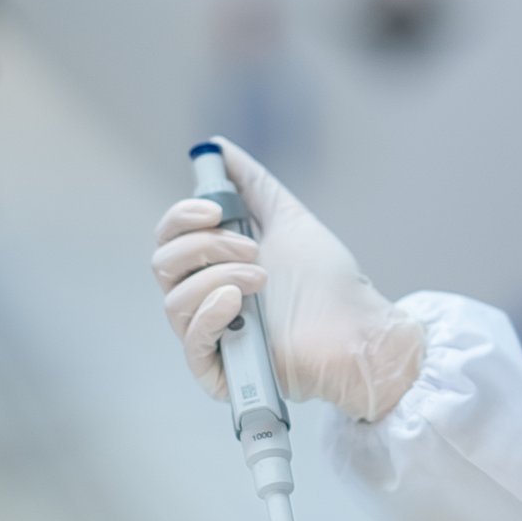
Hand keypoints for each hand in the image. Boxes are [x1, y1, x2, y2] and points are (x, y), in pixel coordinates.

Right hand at [149, 138, 425, 422]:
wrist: (358, 328)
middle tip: (252, 250)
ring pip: (174, 300)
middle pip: (163, 263)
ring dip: (218, 278)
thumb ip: (253, 184)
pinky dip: (207, 315)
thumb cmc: (329, 281)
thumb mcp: (289, 220)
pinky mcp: (218, 372)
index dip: (181, 217)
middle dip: (204, 247)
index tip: (215, 208)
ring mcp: (210, 336)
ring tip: (261, 280)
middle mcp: (205, 299)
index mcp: (214, 265)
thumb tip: (219, 148)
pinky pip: (189, 342)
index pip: (169, 238)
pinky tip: (235, 302)